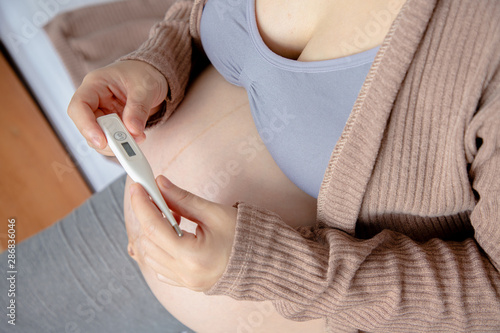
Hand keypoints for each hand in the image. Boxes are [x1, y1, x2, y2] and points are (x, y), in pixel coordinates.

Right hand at [67, 60, 167, 154]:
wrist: (153, 76)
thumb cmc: (144, 74)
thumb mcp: (145, 87)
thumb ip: (138, 108)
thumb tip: (133, 131)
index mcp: (95, 84)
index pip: (79, 106)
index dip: (86, 126)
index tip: (101, 141)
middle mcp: (94, 101)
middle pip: (87, 126)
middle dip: (106, 139)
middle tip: (127, 145)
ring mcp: (102, 115)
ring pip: (98, 137)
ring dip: (116, 144)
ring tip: (138, 139)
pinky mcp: (112, 125)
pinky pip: (111, 140)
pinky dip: (124, 144)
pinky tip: (138, 138)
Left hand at [129, 175, 236, 291]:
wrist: (264, 262)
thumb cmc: (245, 237)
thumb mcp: (214, 213)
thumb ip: (183, 199)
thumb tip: (161, 184)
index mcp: (193, 256)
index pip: (154, 228)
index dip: (142, 204)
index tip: (138, 187)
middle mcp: (186, 274)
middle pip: (149, 242)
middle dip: (148, 217)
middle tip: (157, 197)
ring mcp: (186, 281)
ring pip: (151, 257)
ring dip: (153, 234)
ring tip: (172, 216)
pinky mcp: (187, 284)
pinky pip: (160, 268)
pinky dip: (159, 249)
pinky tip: (173, 234)